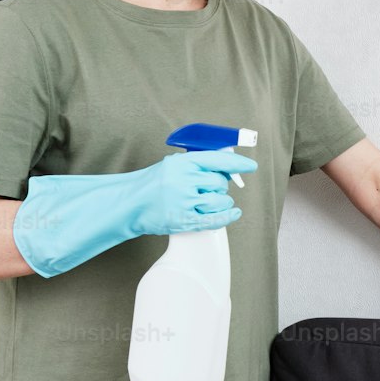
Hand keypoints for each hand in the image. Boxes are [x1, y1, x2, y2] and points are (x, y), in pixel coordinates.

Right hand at [127, 148, 258, 235]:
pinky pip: (214, 219)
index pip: (217, 160)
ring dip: (222, 202)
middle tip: (209, 189)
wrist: (129, 204)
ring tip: (210, 202)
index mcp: (182, 163)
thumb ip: (196, 164)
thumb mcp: (172, 165)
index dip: (238, 163)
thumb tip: (226, 166)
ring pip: (220, 201)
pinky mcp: (183, 220)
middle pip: (220, 183)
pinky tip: (234, 213)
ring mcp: (184, 201)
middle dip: (220, 187)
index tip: (251, 166)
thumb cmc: (152, 184)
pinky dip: (227, 217)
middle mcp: (184, 180)